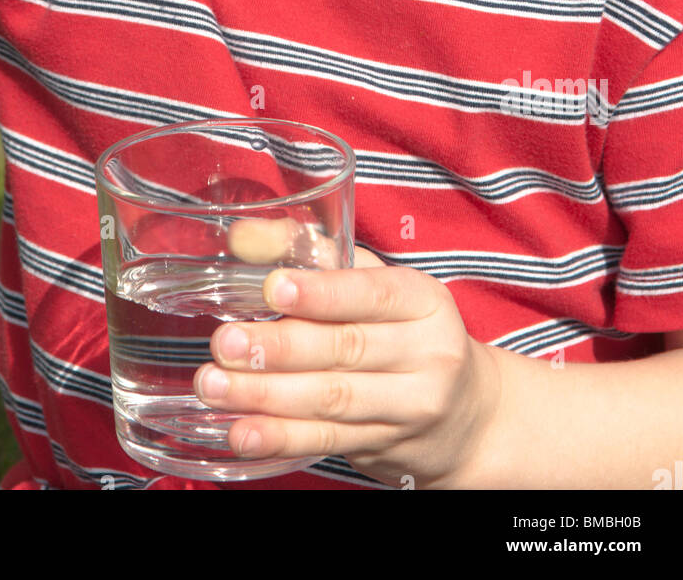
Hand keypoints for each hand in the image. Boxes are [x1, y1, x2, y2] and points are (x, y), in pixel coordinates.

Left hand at [193, 246, 500, 488]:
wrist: (467, 415)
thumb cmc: (402, 329)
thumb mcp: (371, 281)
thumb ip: (308, 251)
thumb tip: (241, 237)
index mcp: (423, 300)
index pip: (372, 293)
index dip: (322, 293)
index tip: (273, 289)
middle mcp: (425, 352)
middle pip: (346, 349)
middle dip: (280, 348)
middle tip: (227, 344)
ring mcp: (410, 405)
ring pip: (332, 399)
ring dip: (267, 395)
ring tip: (216, 386)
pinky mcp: (385, 445)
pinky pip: (327, 441)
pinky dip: (281, 437)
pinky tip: (242, 433)